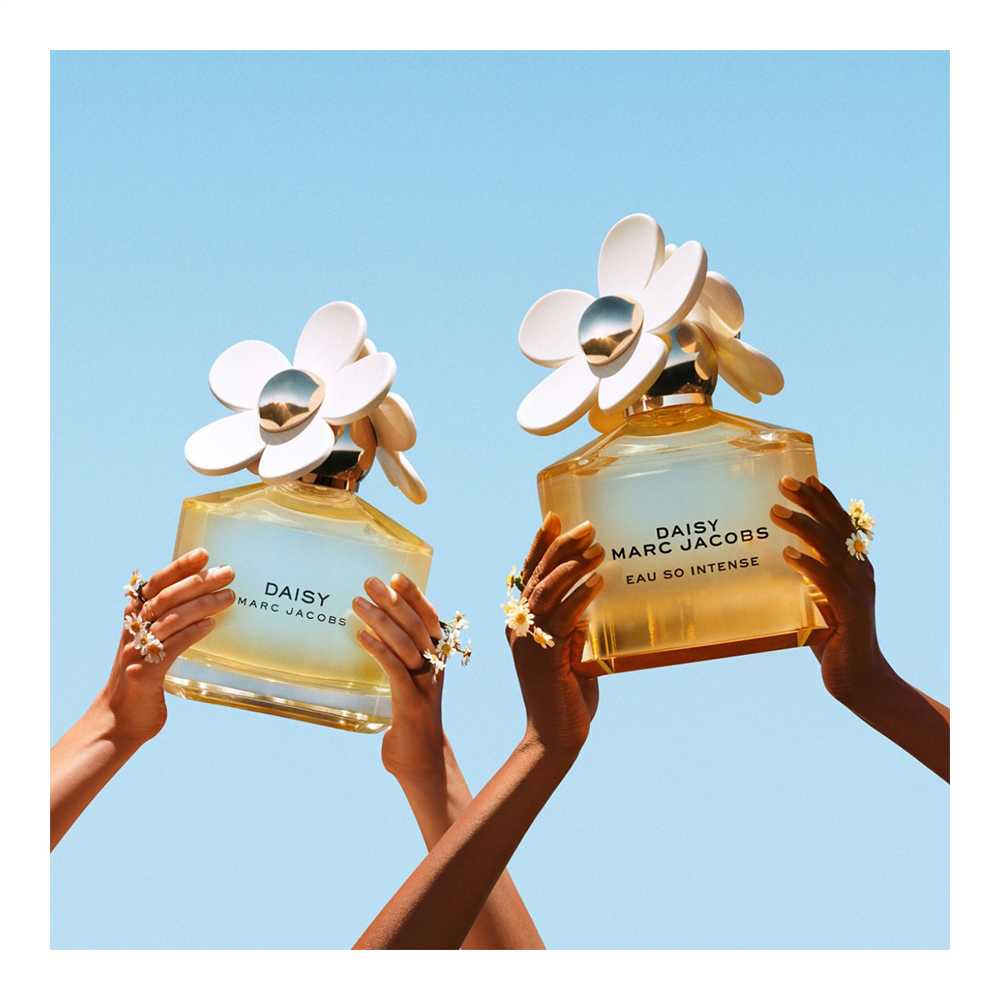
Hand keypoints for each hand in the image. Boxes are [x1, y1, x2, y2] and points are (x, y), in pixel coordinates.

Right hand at [100, 549, 235, 743]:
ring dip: (203, 604)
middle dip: (199, 581)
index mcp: (133, 619)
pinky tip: (211, 625)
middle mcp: (133, 631)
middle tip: (228, 573)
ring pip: (172, 619)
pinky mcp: (145, 674)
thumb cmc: (143, 679)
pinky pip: (172, 647)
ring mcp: (137, 651)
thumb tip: (205, 601)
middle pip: (167, 597)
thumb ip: (170, 624)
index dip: (179, 567)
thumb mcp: (152, 645)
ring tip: (229, 596)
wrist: (119, 721)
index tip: (204, 553)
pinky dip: (192, 633)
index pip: (156, 583)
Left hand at [353, 574, 447, 784]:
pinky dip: (379, 650)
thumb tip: (369, 640)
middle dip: (393, 600)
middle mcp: (434, 669)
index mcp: (436, 661)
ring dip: (381, 620)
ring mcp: (424, 686)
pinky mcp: (410, 703)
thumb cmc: (408, 723)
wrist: (423, 766)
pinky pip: (395, 670)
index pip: (430, 620)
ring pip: (406, 644)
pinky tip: (361, 636)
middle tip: (370, 582)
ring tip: (358, 603)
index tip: (396, 576)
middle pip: (417, 625)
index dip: (415, 596)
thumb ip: (396, 664)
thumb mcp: (406, 686)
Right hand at [509, 512, 604, 756]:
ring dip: (573, 566)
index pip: (529, 575)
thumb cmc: (568, 697)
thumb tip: (588, 603)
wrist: (556, 735)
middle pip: (537, 575)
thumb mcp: (573, 653)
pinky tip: (597, 581)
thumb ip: (576, 628)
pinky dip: (580, 596)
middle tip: (584, 525)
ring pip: (547, 591)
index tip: (554, 518)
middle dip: (560, 546)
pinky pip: (563, 617)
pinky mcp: (545, 655)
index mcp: (523, 623)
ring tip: (596, 548)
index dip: (540, 545)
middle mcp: (520, 627)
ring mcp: (530, 640)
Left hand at [770, 475, 886, 702]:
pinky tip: (788, 553)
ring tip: (775, 511)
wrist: (858, 679)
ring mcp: (858, 590)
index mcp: (853, 565)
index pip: (839, 523)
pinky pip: (828, 581)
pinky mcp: (851, 611)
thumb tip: (767, 558)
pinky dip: (808, 565)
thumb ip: (800, 579)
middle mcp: (860, 571)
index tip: (804, 476)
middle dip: (810, 501)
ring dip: (802, 526)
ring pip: (830, 548)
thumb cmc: (829, 638)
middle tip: (783, 482)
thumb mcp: (812, 601)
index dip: (823, 498)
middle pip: (836, 526)